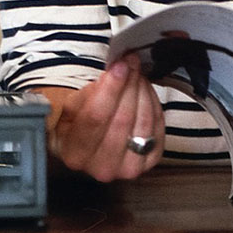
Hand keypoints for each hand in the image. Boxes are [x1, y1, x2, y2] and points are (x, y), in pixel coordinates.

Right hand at [38, 55, 164, 181]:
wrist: (93, 145)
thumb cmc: (80, 123)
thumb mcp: (74, 107)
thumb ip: (92, 92)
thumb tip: (117, 70)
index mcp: (75, 154)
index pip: (96, 118)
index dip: (110, 89)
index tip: (119, 66)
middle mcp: (102, 167)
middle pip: (123, 119)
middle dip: (129, 85)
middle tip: (131, 63)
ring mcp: (128, 168)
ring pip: (143, 122)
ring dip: (143, 92)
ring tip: (137, 73)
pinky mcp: (150, 162)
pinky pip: (158, 128)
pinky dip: (154, 105)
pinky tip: (145, 91)